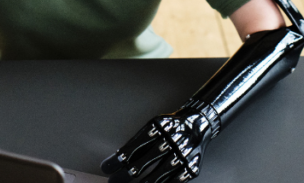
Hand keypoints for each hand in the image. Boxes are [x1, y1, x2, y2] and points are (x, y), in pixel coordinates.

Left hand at [101, 104, 217, 182]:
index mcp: (160, 126)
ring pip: (162, 171)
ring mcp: (184, 152)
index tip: (107, 168)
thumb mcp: (152, 127)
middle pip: (149, 158)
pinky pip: (177, 179)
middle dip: (129, 172)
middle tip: (114, 181)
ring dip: (145, 182)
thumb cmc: (167, 128)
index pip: (137, 143)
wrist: (197, 125)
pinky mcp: (193, 165)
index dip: (121, 157)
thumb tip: (115, 162)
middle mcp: (173, 138)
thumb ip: (137, 143)